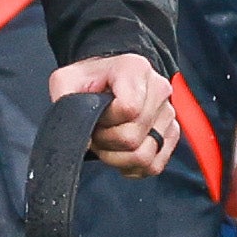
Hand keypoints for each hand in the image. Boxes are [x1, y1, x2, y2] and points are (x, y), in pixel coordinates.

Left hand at [49, 51, 174, 176]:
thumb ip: (65, 99)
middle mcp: (159, 89)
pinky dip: (133, 167)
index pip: (128, 109)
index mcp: (135, 69)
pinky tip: (121, 153)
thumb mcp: (66, 80)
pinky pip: (154, 165)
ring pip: (144, 156)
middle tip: (96, 133)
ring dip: (118, 158)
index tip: (95, 116)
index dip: (104, 121)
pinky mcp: (171, 133)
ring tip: (107, 143)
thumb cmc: (90, 81)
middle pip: (133, 137)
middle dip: (107, 142)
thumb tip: (83, 136)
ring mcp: (168, 113)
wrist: (108, 79)